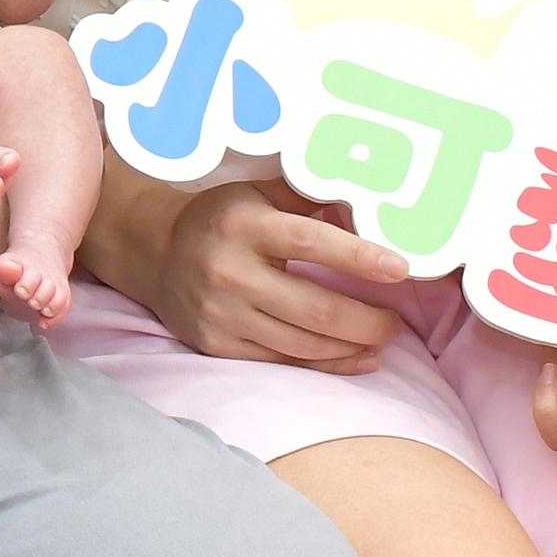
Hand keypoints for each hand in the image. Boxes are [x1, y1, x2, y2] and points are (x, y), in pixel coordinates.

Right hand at [136, 176, 419, 371]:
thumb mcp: (257, 193)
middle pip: (315, 308)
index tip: (401, 268)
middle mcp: (230, 271)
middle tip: (397, 321)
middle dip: (368, 320)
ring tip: (382, 338)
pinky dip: (328, 363)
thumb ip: (308, 196)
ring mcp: (222, 314)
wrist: (155, 253)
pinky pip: (284, 361)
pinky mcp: (218, 344)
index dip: (360, 258)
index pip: (311, 241)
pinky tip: (357, 357)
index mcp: (243, 225)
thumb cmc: (221, 218)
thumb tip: (369, 199)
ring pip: (304, 343)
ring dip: (353, 346)